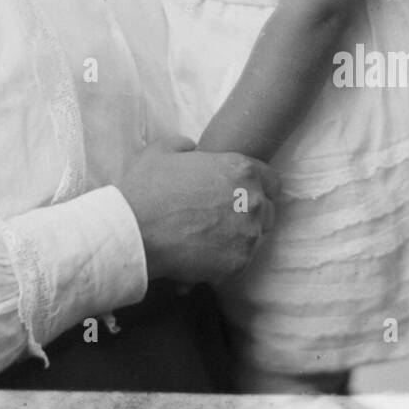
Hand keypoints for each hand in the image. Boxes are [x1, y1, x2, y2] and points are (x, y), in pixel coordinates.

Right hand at [119, 136, 279, 287]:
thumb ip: (186, 145)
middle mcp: (253, 201)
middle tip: (221, 219)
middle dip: (249, 214)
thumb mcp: (163, 150)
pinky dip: (225, 261)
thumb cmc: (148, 188)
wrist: (135, 232)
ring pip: (255, 238)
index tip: (241, 194)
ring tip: (210, 240)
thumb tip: (192, 149)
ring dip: (238, 238)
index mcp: (241, 169)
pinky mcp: (238, 264)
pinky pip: (240, 262)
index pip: (272, 180)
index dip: (258, 186)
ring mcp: (248, 235)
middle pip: (268, 211)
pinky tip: (202, 257)